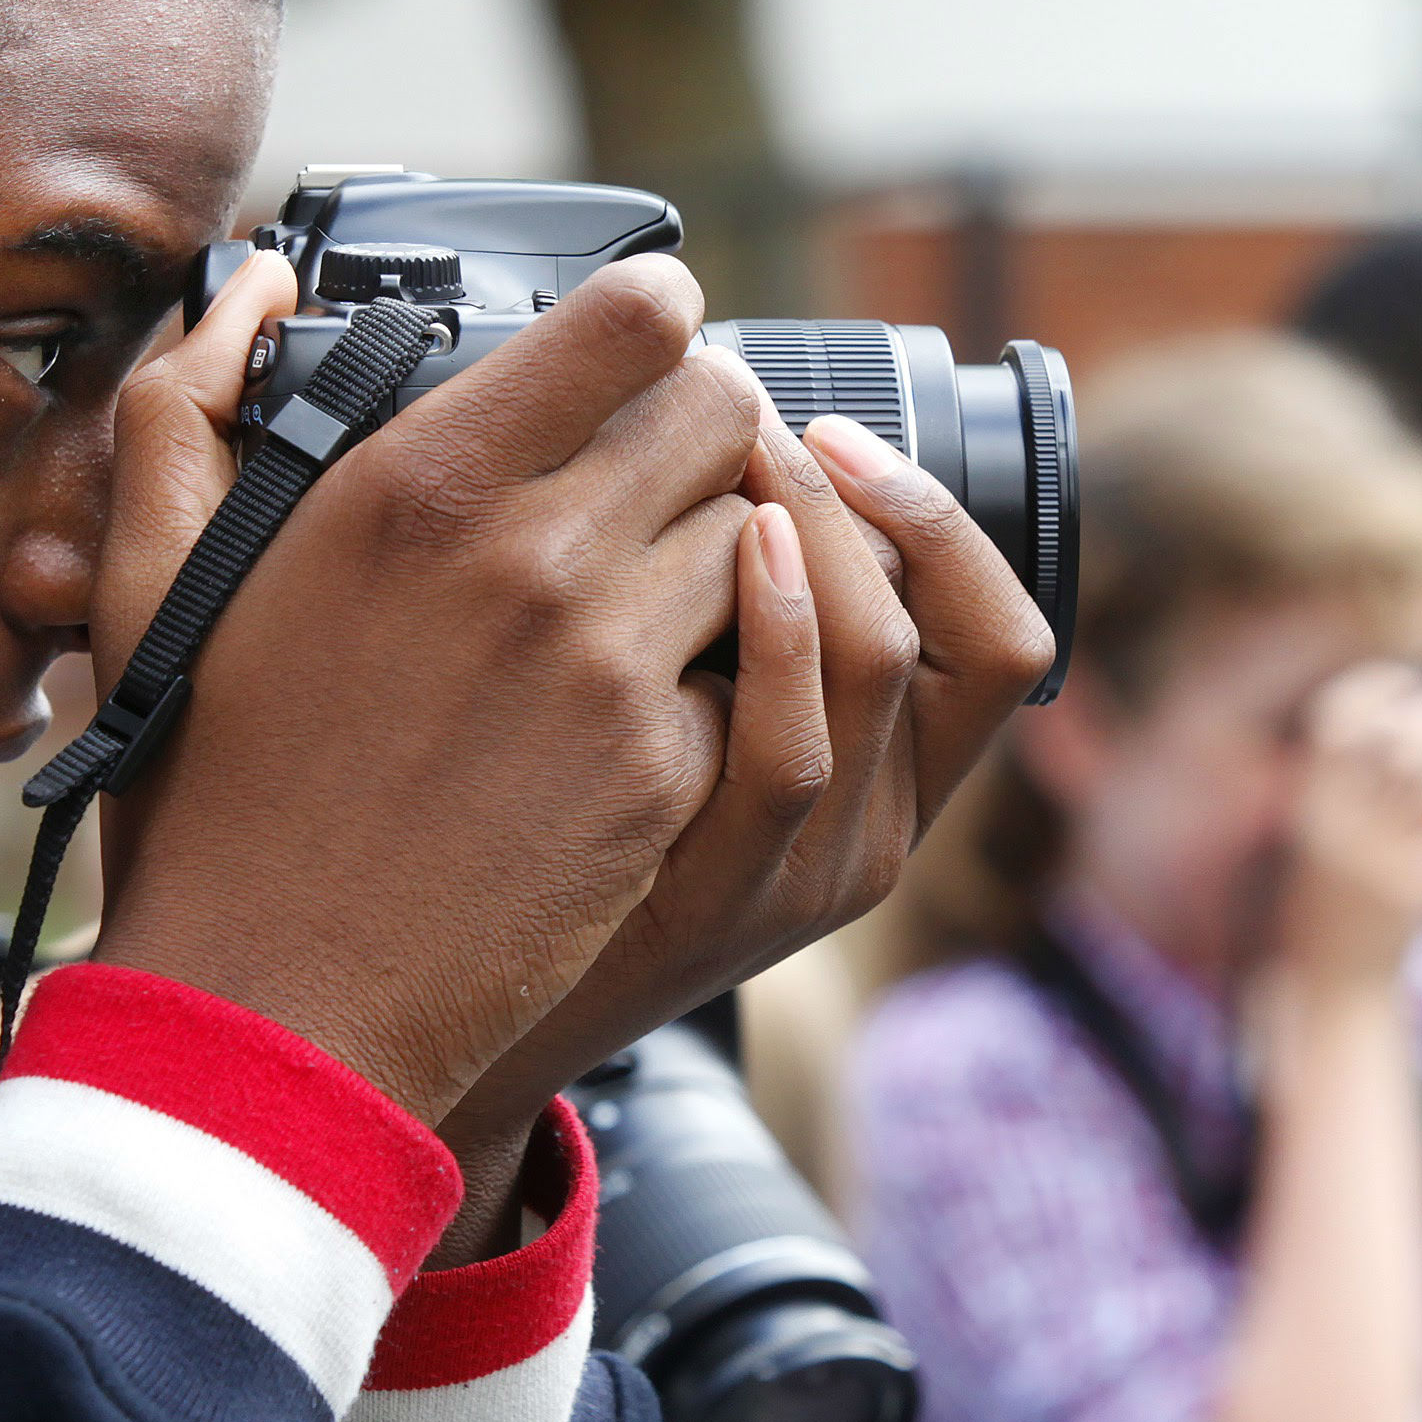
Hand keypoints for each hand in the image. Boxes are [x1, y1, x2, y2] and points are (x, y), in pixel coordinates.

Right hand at [89, 252, 779, 1125]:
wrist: (272, 998)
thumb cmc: (213, 782)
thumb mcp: (153, 575)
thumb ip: (190, 400)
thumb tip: (255, 282)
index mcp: (418, 481)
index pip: (639, 318)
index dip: (654, 324)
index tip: (635, 352)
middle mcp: (533, 555)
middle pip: (727, 414)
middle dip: (705, 432)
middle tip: (658, 476)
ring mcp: (613, 671)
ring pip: (760, 540)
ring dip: (722, 556)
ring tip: (652, 595)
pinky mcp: (664, 776)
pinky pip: (756, 675)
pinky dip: (720, 684)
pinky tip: (645, 711)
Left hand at [428, 402, 1052, 1250]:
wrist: (416, 1005)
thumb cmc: (530, 823)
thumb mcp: (670, 719)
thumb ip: (719, 612)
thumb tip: (725, 435)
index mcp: (890, 781)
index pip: (1005, 640)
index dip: (944, 522)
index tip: (839, 431)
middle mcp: (878, 830)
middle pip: (974, 637)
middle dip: (879, 498)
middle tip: (766, 416)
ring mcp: (808, 871)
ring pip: (889, 668)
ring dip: (828, 529)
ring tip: (741, 447)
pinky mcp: (721, 896)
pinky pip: (792, 754)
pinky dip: (782, 633)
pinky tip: (733, 546)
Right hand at [1273, 665, 1421, 986]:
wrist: (1332, 976)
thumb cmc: (1340, 882)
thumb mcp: (1328, 815)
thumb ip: (1373, 760)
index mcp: (1309, 792)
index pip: (1342, 714)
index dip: (1384, 687)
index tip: (1414, 683)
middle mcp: (1337, 818)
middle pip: (1413, 738)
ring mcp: (1377, 857)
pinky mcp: (1418, 893)